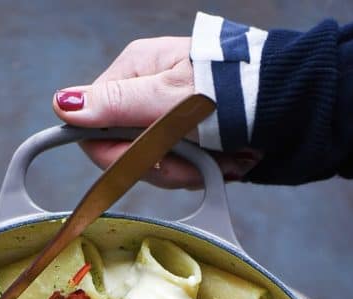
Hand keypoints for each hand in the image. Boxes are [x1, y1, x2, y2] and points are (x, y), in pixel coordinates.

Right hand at [52, 36, 259, 187]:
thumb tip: (63, 105)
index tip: (152, 160)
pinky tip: (225, 159)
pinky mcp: (190, 138)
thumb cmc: (230, 92)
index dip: (118, 156)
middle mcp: (147, 94)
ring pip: (156, 167)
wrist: (289, 105)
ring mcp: (169, 118)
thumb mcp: (168, 98)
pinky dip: (203, 170)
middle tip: (194, 159)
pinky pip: (180, 169)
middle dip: (162, 166)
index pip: (94, 129)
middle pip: (125, 154)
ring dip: (188, 171)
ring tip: (219, 156)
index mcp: (134, 74)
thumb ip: (116, 105)